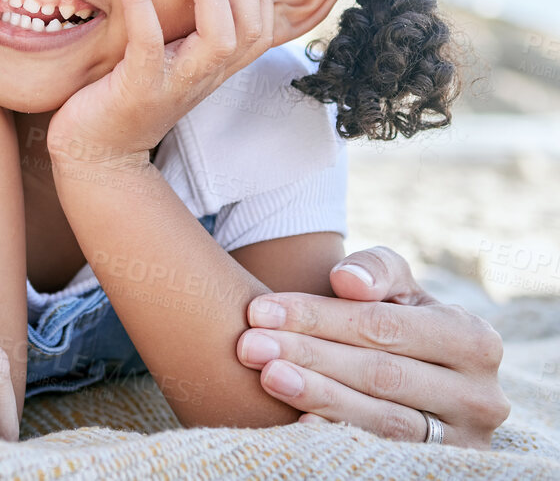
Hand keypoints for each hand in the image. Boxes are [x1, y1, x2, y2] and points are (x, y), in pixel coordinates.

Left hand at [47, 0, 272, 164]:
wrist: (94, 153)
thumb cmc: (124, 97)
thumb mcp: (163, 61)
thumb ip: (180, 32)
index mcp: (212, 69)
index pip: (259, 30)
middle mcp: (203, 77)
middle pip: (248, 28)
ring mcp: (174, 85)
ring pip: (218, 38)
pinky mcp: (138, 89)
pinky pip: (148, 43)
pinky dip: (140, 4)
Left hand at [236, 245, 510, 447]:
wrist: (415, 369)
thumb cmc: (398, 317)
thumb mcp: (395, 285)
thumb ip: (376, 269)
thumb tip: (348, 280)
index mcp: (475, 341)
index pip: (383, 326)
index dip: (318, 317)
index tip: (259, 310)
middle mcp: (480, 396)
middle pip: (380, 373)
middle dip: (309, 355)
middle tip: (249, 345)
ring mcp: (464, 439)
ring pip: (382, 418)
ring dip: (319, 396)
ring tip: (267, 376)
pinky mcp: (440, 468)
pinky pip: (385, 454)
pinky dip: (338, 436)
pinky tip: (298, 422)